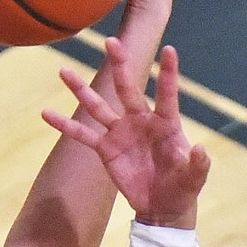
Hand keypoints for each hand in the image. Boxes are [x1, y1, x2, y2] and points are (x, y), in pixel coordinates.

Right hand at [43, 39, 208, 225]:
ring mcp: (120, 132)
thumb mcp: (194, 178)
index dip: (169, 73)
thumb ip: (198, 164)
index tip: (170, 50)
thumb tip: (200, 150)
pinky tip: (46, 113)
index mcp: (166, 123)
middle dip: (119, 65)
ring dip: (81, 89)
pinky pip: (82, 135)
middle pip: (127, 88)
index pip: (167, 94)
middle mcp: (141, 120)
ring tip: (63, 71)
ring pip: (98, 106)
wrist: (162, 205)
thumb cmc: (182, 187)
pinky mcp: (105, 149)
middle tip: (111, 41)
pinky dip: (65, 125)